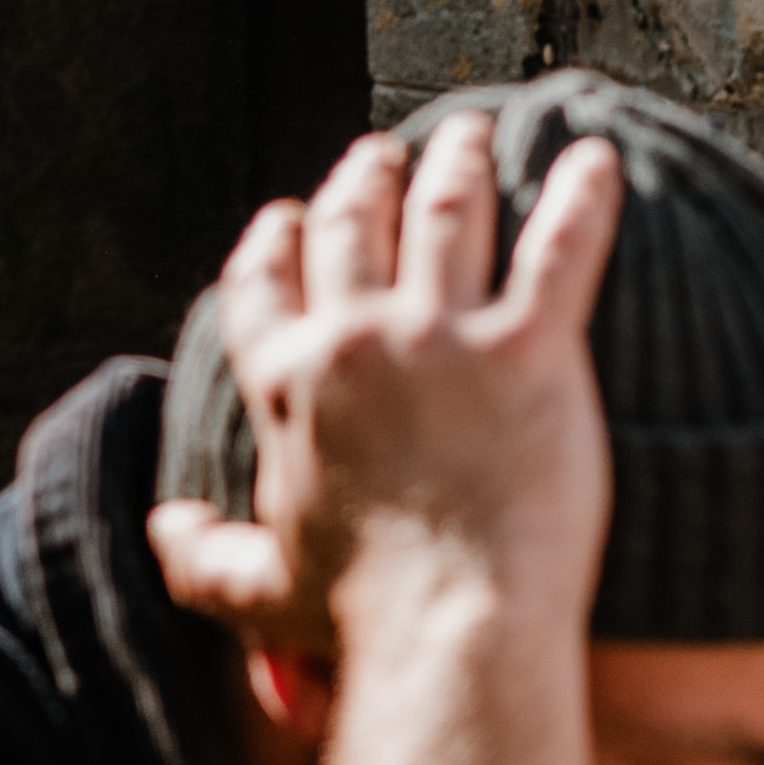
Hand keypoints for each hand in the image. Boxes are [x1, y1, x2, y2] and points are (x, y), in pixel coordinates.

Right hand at [148, 122, 624, 658]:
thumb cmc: (356, 619)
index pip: (266, 287)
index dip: (276, 242)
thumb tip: (166, 523)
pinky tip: (597, 158)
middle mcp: (355, 342)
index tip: (288, 218)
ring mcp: (443, 340)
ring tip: (466, 133)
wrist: (453, 631)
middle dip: (363, 177)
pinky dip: (583, 196)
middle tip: (381, 152)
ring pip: (447, 216)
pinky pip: (561, 249)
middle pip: (354, 228)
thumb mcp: (252, 592)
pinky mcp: (531, 352)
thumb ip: (197, 552)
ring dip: (456, 163)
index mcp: (287, 387)